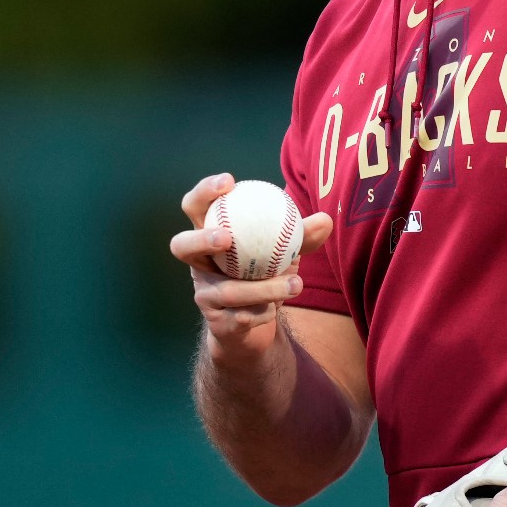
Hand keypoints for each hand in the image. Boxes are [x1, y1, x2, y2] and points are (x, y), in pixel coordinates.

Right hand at [172, 172, 332, 357]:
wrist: (254, 325)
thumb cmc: (265, 274)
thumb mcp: (283, 252)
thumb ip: (302, 236)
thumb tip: (325, 220)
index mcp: (210, 236)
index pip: (196, 207)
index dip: (204, 192)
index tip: (229, 182)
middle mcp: (199, 264)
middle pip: (181, 246)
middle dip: (201, 239)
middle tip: (227, 237)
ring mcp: (204, 294)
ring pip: (227, 291)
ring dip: (263, 288)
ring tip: (296, 282)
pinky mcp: (217, 322)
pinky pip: (242, 316)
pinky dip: (266, 310)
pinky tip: (280, 308)